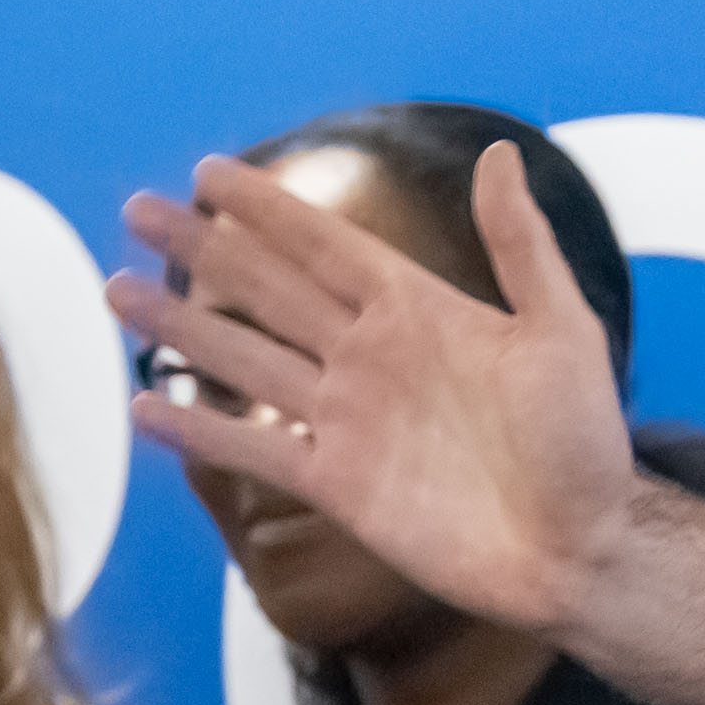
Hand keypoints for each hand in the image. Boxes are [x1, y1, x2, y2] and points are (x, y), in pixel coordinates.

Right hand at [112, 145, 637, 634]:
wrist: (581, 549)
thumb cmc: (586, 441)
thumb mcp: (563, 330)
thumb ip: (520, 246)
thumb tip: (500, 155)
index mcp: (420, 310)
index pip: (325, 244)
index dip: (267, 209)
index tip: (207, 173)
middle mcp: (371, 357)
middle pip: (268, 290)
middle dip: (202, 251)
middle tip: (138, 211)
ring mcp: (348, 421)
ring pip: (245, 360)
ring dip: (182, 328)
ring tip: (118, 292)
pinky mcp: (337, 485)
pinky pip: (254, 449)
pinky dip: (199, 428)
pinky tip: (144, 406)